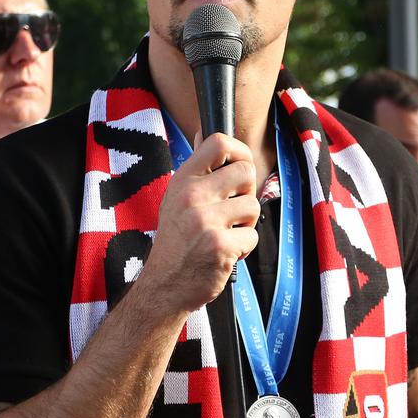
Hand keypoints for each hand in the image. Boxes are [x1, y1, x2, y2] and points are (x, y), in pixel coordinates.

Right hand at [133, 133, 258, 314]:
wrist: (164, 285)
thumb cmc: (176, 241)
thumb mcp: (176, 198)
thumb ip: (195, 169)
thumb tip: (203, 132)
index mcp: (183, 180)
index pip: (218, 142)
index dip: (239, 150)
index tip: (239, 165)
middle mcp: (193, 196)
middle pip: (246, 171)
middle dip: (247, 191)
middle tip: (234, 210)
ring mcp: (206, 221)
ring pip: (253, 206)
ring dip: (246, 223)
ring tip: (226, 234)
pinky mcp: (220, 246)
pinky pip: (252, 236)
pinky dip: (244, 248)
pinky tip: (225, 253)